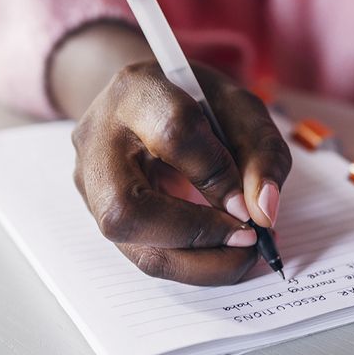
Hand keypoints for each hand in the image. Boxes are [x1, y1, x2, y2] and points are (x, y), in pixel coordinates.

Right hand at [71, 61, 290, 284]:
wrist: (146, 104)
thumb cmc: (195, 102)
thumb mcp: (240, 109)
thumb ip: (261, 152)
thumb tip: (263, 212)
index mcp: (137, 91)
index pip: (173, 134)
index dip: (217, 175)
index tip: (252, 202)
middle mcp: (98, 141)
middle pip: (127, 210)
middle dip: (198, 236)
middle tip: (249, 239)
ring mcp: (90, 184)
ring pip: (133, 247)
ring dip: (199, 263)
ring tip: (242, 254)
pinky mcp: (99, 216)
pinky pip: (144, 255)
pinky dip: (191, 263)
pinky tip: (222, 254)